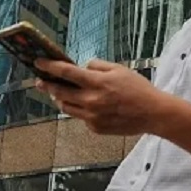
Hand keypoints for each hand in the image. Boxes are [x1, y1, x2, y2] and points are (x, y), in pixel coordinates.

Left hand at [34, 59, 167, 135]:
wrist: (152, 113)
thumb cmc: (138, 89)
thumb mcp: (119, 69)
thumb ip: (97, 66)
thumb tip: (82, 67)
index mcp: (97, 83)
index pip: (66, 72)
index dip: (50, 66)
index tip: (38, 62)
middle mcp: (91, 101)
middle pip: (60, 92)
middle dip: (47, 85)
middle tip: (40, 81)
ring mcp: (92, 116)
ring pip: (66, 107)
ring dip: (60, 98)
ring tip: (59, 92)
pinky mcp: (95, 127)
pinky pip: (81, 117)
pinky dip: (80, 109)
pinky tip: (87, 104)